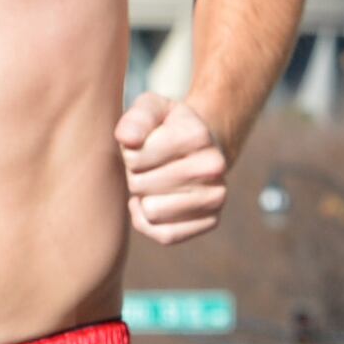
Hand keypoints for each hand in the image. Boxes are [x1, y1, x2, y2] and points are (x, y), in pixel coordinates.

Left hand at [115, 90, 230, 243]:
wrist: (198, 146)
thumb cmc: (165, 127)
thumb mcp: (150, 108)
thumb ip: (136, 118)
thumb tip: (127, 139)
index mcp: (197, 135)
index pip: (135, 157)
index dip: (129, 152)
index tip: (143, 144)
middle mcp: (214, 166)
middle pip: (140, 184)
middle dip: (136, 174)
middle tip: (150, 165)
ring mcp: (216, 196)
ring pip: (152, 212)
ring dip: (143, 198)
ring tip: (155, 181)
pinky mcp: (211, 221)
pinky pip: (165, 235)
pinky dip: (150, 222)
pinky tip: (154, 203)